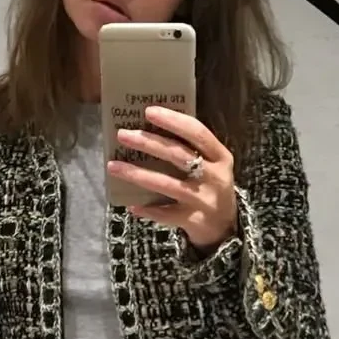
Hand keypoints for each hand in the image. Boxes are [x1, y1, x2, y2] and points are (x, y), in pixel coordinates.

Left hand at [109, 106, 236, 252]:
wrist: (225, 227)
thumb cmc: (210, 186)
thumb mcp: (211, 165)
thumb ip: (191, 149)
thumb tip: (150, 128)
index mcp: (220, 157)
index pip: (198, 133)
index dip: (173, 121)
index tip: (148, 111)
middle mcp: (214, 177)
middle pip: (178, 155)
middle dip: (148, 143)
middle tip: (122, 135)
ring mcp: (204, 200)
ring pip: (167, 184)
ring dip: (138, 174)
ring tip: (113, 166)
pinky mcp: (193, 220)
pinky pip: (165, 213)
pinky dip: (147, 209)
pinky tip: (132, 204)